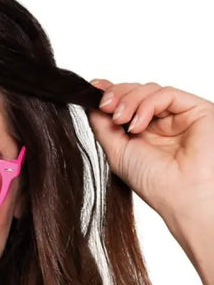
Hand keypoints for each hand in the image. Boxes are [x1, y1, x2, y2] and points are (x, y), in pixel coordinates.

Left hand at [87, 80, 213, 222]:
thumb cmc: (153, 181)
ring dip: (128, 100)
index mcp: (142, 133)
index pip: (124, 103)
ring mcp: (177, 116)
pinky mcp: (195, 110)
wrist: (181, 195)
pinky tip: (137, 124)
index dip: (109, 93)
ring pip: (149, 90)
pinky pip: (166, 94)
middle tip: (105, 107)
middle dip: (116, 96)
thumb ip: (102, 126)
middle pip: (134, 92)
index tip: (92, 90)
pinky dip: (146, 104)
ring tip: (120, 121)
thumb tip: (90, 103)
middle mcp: (160, 123)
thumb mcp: (116, 151)